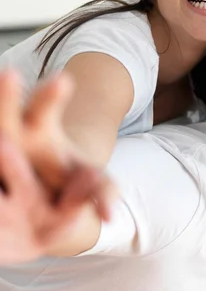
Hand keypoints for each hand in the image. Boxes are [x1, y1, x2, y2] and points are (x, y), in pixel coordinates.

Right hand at [0, 70, 115, 262]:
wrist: (44, 186)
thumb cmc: (69, 178)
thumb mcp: (91, 179)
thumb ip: (102, 192)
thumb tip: (109, 218)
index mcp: (40, 127)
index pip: (45, 108)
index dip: (52, 96)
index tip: (63, 79)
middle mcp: (12, 132)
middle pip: (7, 115)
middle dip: (8, 97)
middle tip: (11, 72)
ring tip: (1, 104)